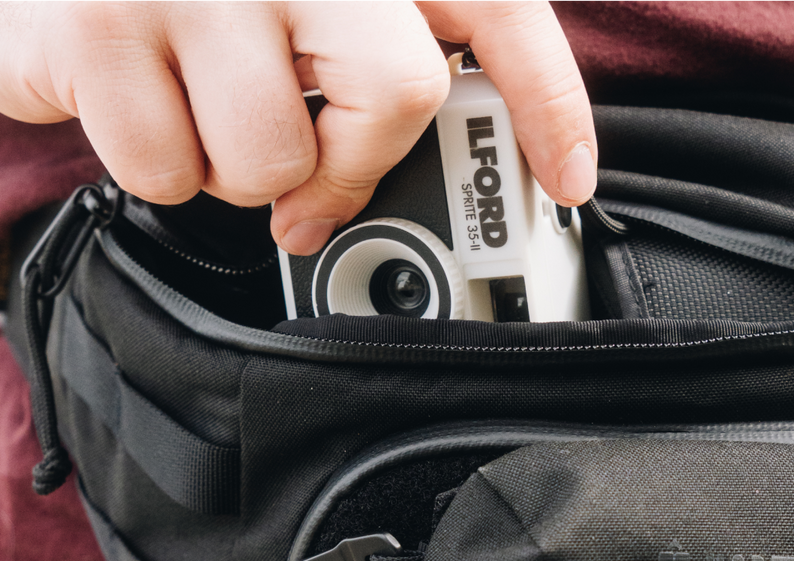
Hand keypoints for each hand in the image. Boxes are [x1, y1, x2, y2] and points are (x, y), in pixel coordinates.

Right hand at [0, 0, 595, 253]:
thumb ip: (367, 50)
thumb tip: (386, 180)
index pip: (495, 8)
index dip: (548, 104)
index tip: (572, 182)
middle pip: (392, 97)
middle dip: (346, 161)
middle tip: (305, 169)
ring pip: (270, 161)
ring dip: (236, 166)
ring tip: (197, 102)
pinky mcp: (92, 20)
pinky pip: (166, 171)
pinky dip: (155, 165)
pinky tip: (130, 97)